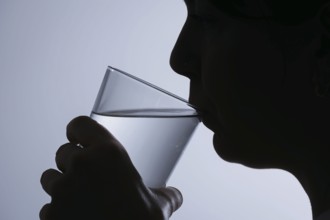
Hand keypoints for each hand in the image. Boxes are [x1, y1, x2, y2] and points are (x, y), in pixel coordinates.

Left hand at [40, 116, 181, 219]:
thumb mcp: (159, 205)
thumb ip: (168, 195)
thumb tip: (176, 196)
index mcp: (108, 154)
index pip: (79, 125)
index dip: (77, 131)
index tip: (78, 138)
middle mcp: (82, 166)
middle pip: (63, 151)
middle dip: (72, 162)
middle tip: (87, 177)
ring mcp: (62, 191)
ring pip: (49, 177)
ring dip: (60, 185)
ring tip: (78, 198)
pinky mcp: (50, 213)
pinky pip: (46, 206)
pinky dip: (56, 211)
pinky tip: (74, 216)